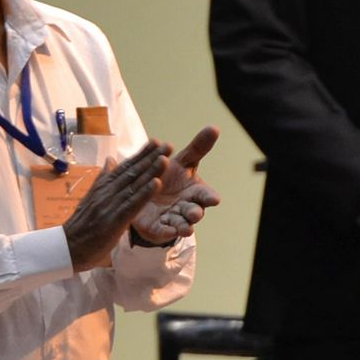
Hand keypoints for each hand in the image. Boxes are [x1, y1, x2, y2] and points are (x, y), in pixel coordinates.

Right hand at [64, 142, 166, 269]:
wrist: (66, 248)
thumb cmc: (81, 226)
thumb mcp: (92, 198)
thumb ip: (103, 180)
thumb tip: (110, 159)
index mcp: (102, 188)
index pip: (124, 168)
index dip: (141, 155)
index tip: (156, 142)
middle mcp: (106, 193)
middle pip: (131, 172)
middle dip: (150, 158)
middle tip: (167, 145)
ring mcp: (109, 206)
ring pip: (133, 185)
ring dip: (151, 171)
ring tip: (165, 158)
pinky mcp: (113, 220)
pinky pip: (131, 205)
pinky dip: (144, 193)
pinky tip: (157, 183)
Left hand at [130, 126, 220, 246]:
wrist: (144, 195)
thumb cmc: (169, 177)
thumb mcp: (181, 161)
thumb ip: (197, 148)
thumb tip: (215, 127)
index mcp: (194, 191)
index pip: (205, 195)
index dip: (209, 197)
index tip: (214, 199)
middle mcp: (186, 206)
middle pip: (195, 211)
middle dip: (195, 213)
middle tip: (195, 213)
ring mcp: (173, 218)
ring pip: (181, 224)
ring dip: (184, 226)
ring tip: (186, 229)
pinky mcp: (158, 229)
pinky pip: (163, 232)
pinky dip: (167, 232)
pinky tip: (168, 231)